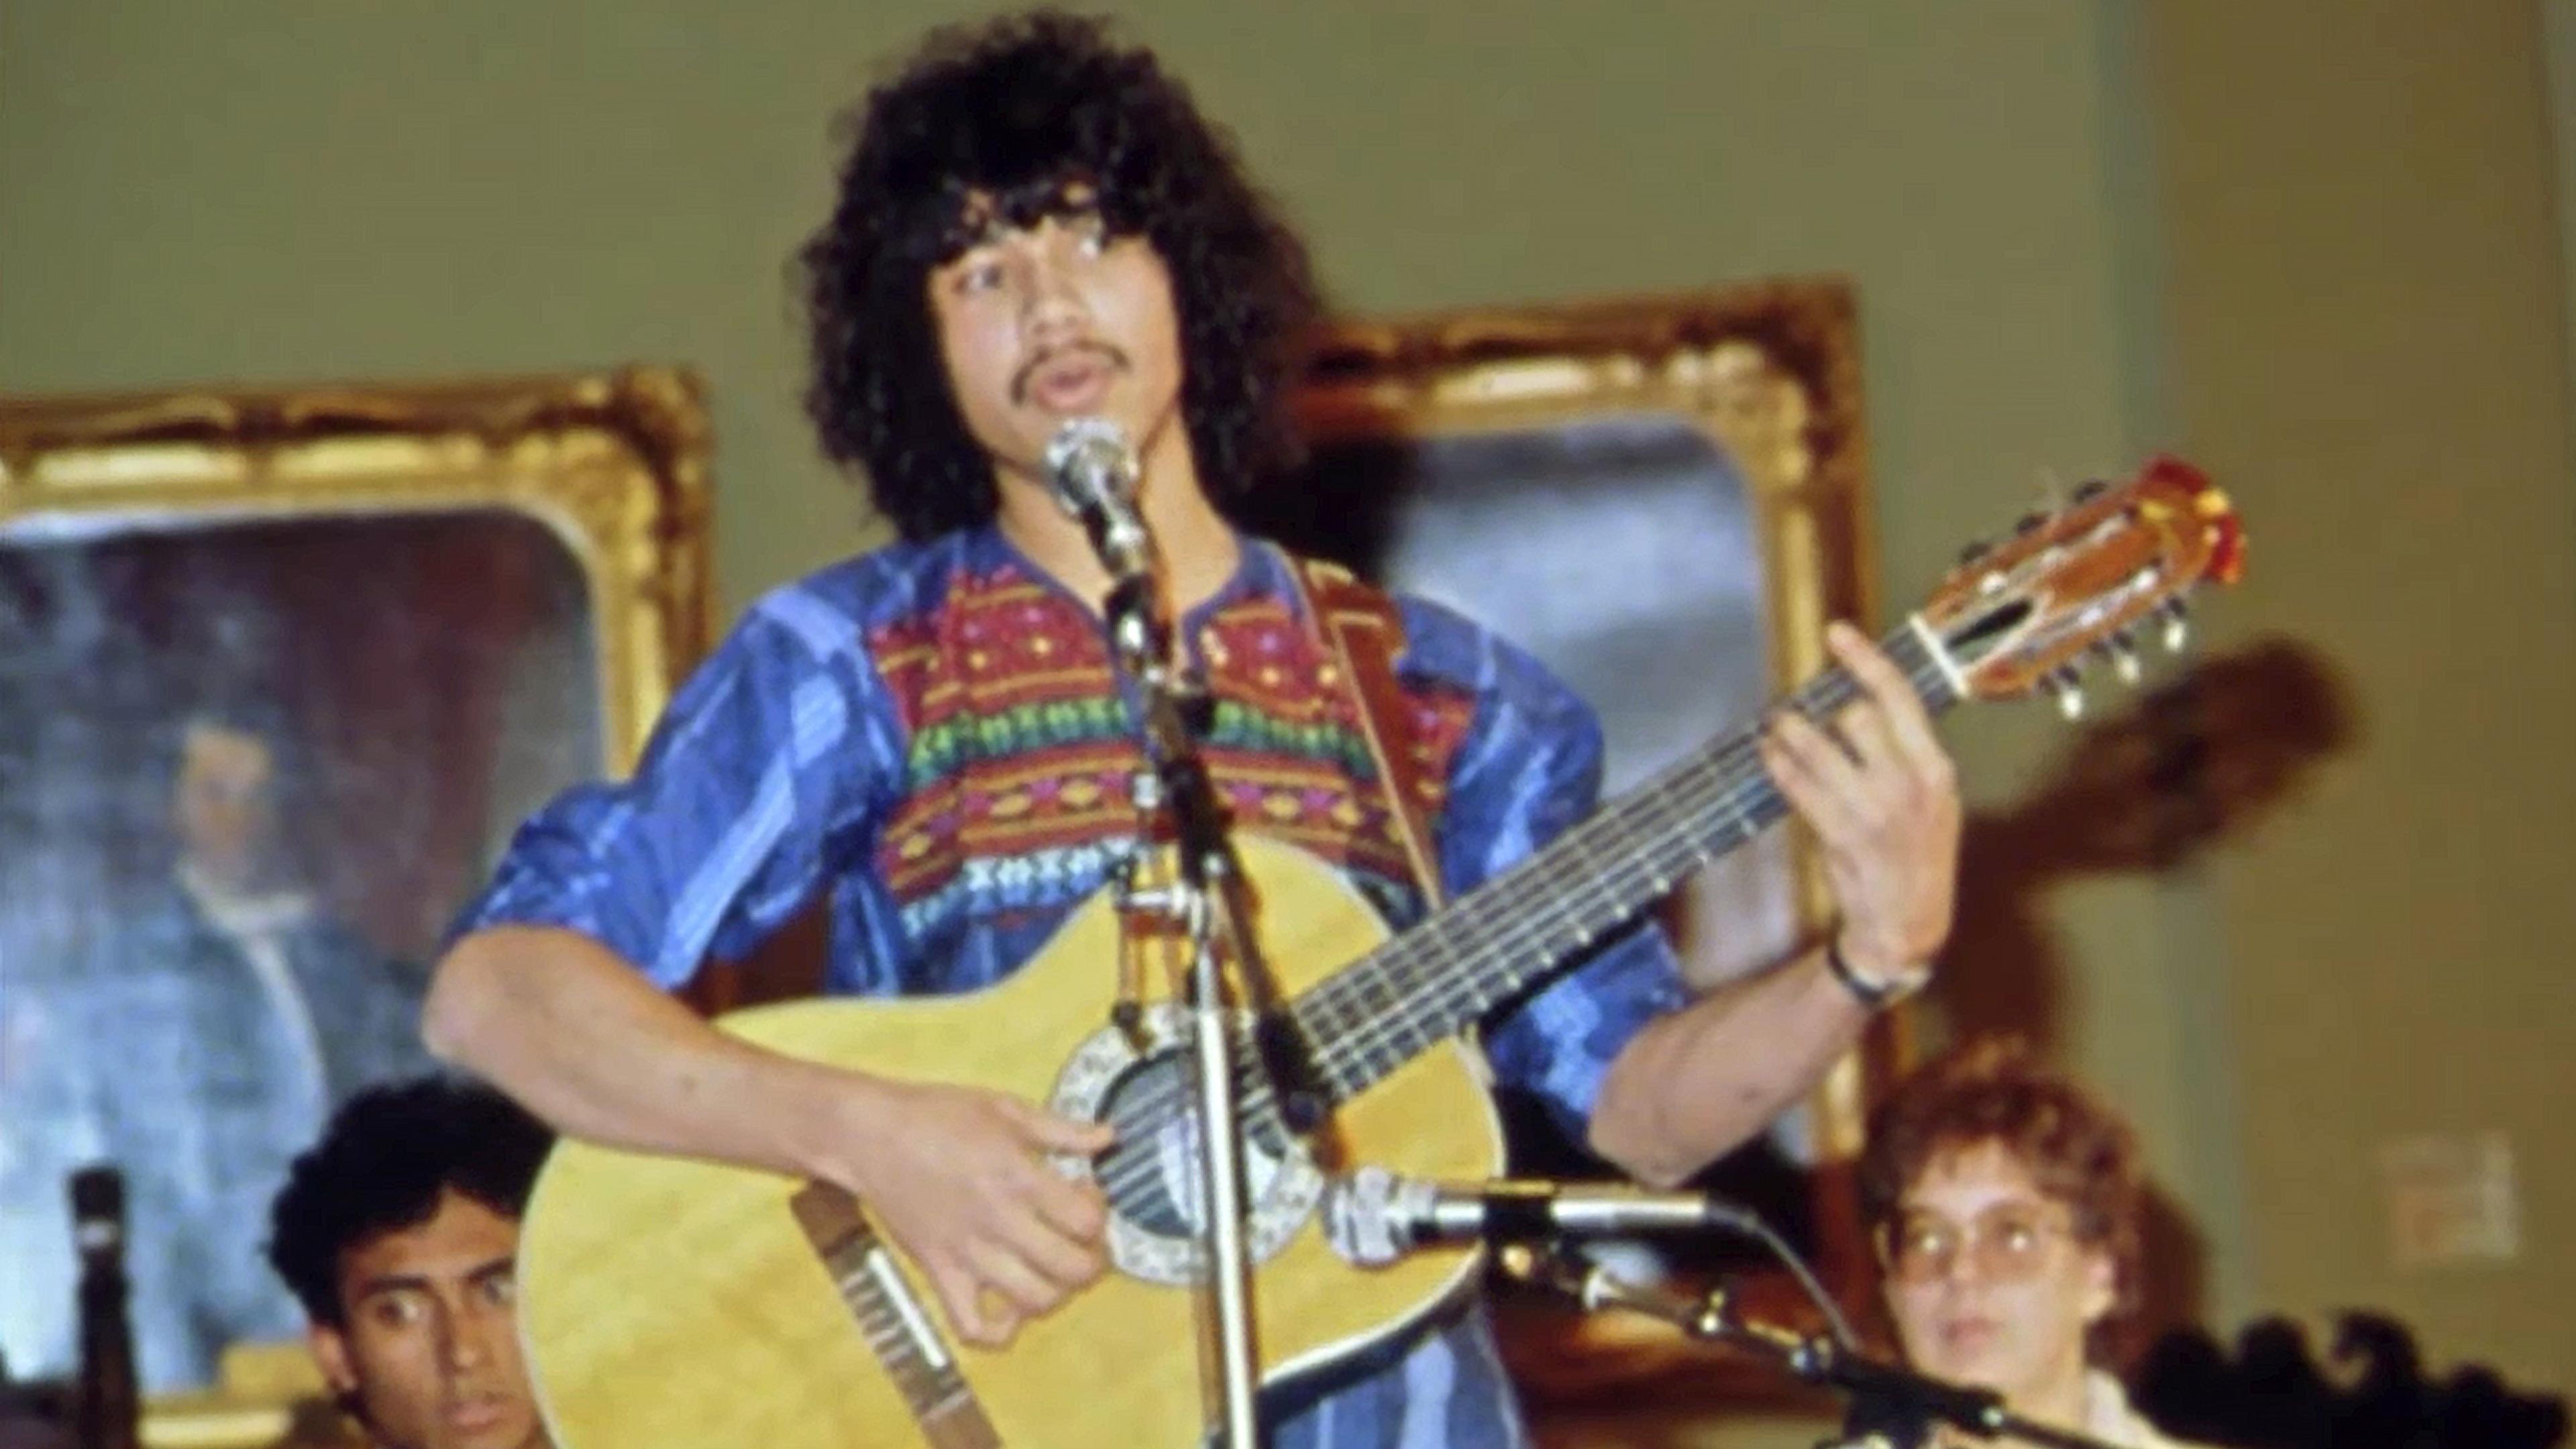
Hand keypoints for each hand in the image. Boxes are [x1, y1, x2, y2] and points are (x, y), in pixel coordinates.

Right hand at [835, 1080, 1115, 1347]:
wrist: (869, 1136)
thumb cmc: (937, 1115)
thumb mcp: (1005, 1108)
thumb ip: (1061, 1129)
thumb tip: (1109, 1138)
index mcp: (1019, 1177)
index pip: (1086, 1221)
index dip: (1099, 1213)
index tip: (1085, 1195)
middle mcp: (999, 1222)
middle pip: (1071, 1269)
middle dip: (1092, 1260)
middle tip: (1083, 1242)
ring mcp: (968, 1254)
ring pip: (1034, 1300)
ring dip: (1056, 1292)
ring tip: (1051, 1270)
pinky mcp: (939, 1273)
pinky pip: (971, 1326)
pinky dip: (998, 1331)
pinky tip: (1009, 1308)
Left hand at [1758, 621, 1962, 984]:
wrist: (1909, 922)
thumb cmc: (1917, 852)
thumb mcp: (1933, 799)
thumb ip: (1906, 753)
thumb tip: (1862, 702)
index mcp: (1936, 769)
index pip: (1900, 698)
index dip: (1866, 659)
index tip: (1837, 633)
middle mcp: (1909, 785)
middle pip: (1857, 715)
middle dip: (1826, 710)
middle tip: (1804, 712)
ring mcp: (1875, 811)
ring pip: (1820, 747)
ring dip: (1790, 731)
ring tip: (1777, 727)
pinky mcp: (1842, 835)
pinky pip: (1800, 785)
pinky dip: (1779, 764)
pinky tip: (1770, 755)